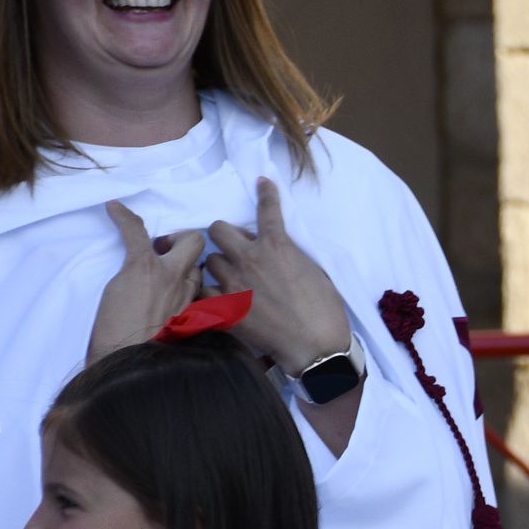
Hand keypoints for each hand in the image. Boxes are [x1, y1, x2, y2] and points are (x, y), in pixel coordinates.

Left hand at [86, 203, 205, 360]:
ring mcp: (168, 275)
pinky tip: (113, 208)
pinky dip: (125, 218)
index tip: (175, 276)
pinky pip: (136, 232)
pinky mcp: (141, 267)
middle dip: (182, 245)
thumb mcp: (179, 345)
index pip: (202, 275)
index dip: (188, 269)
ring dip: (160, 240)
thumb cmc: (149, 362)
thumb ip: (183, 325)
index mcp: (199, 307)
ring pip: (180, 241)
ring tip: (139, 240)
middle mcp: (189, 288)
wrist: (130, 366)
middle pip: (198, 250)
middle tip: (161, 255)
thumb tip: (173, 318)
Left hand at [204, 178, 354, 375]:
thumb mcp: (315, 271)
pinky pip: (203, 293)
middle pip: (218, 230)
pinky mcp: (224, 309)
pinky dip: (210, 295)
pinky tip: (220, 301)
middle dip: (227, 235)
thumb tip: (279, 251)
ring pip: (210, 261)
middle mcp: (250, 259)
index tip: (262, 183)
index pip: (268, 209)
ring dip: (221, 266)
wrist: (315, 345)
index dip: (266, 193)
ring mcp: (233, 283)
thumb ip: (291, 255)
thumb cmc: (325, 309)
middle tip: (239, 248)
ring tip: (233, 279)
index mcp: (277, 246)